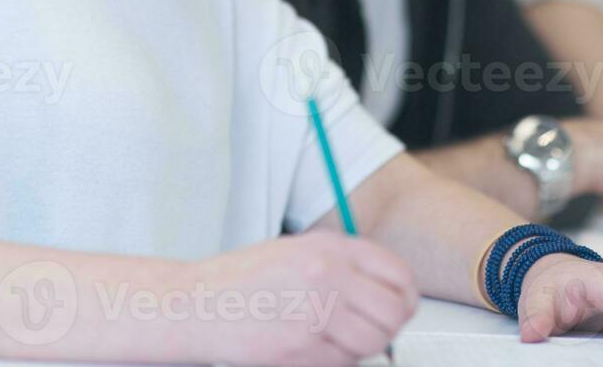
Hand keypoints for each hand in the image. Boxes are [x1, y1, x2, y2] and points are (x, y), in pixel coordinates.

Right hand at [188, 232, 416, 365]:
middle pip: (393, 313)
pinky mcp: (300, 350)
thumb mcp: (298, 251)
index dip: (406, 296)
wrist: (196, 304)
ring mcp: (314, 314)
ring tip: (339, 340)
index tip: (401, 306)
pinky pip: (342, 363)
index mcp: (330, 247)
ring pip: (372, 343)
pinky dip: (336, 361)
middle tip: (376, 331)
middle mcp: (327, 276)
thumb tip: (387, 290)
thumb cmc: (242, 280)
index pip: (398, 274)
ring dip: (363, 347)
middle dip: (390, 327)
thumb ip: (343, 265)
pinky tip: (313, 348)